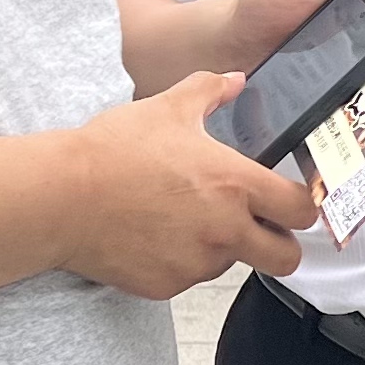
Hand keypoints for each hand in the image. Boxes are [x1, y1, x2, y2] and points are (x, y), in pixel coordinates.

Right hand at [57, 72, 321, 299]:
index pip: (301, 210)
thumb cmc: (113, 150)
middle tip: (262, 227)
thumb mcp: (166, 107)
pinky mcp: (166, 285)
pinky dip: (181, 261)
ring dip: (222, 247)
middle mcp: (224, 231)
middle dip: (281, 244)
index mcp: (234, 185)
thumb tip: (236, 79)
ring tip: (184, 218)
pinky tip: (154, 235)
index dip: (304, 206)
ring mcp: (195, 264)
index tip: (294, 200)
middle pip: (286, 258)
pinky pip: (188, 277)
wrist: (61, 196)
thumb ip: (210, 90)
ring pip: (232, 264)